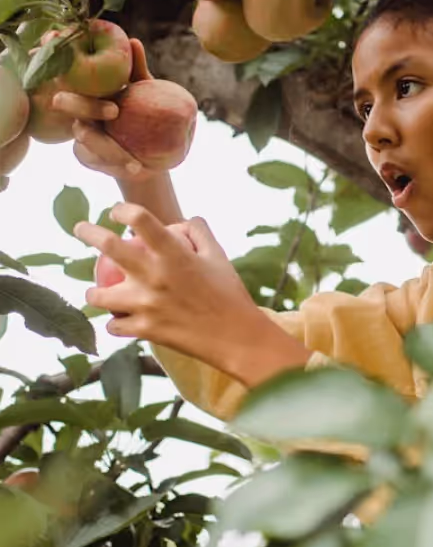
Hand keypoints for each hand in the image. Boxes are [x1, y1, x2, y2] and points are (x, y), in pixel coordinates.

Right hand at [52, 39, 157, 182]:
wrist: (150, 148)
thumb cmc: (145, 110)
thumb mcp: (146, 90)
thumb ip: (136, 70)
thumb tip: (133, 42)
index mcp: (90, 92)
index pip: (78, 87)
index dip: (86, 94)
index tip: (115, 108)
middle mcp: (79, 112)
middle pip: (75, 115)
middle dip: (91, 116)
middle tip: (116, 118)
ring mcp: (79, 135)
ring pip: (86, 144)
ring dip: (111, 154)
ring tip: (135, 164)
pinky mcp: (85, 156)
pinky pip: (95, 163)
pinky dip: (115, 168)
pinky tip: (135, 171)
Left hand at [74, 203, 264, 368]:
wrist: (235, 336)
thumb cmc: (229, 294)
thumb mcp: (219, 256)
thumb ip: (198, 233)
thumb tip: (180, 222)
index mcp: (175, 254)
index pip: (140, 219)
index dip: (123, 210)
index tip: (117, 212)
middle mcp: (155, 275)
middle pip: (108, 246)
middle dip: (89, 232)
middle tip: (81, 229)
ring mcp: (146, 305)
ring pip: (98, 295)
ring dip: (93, 292)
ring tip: (97, 292)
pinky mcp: (144, 330)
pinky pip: (114, 326)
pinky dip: (115, 323)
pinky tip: (119, 320)